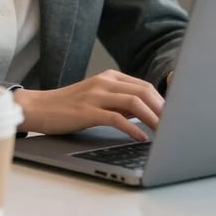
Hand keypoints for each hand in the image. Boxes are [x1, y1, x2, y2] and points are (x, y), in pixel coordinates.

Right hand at [13, 69, 163, 141]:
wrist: (38, 108)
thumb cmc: (68, 107)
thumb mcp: (97, 100)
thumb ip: (119, 103)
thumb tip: (146, 114)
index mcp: (109, 77)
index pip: (144, 85)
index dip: (163, 100)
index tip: (176, 116)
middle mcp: (104, 82)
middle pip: (144, 91)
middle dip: (163, 109)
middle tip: (176, 125)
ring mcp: (95, 95)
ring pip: (134, 102)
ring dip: (153, 118)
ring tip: (165, 133)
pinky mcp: (87, 111)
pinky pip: (116, 118)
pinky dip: (132, 128)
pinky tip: (141, 137)